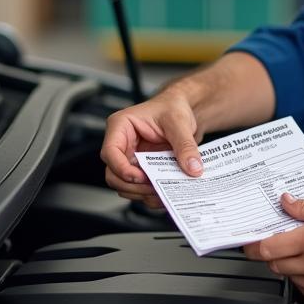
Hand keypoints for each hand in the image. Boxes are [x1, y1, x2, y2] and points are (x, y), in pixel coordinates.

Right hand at [100, 88, 204, 206]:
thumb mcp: (180, 123)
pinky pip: (138, 187)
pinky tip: (164, 194)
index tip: (140, 177)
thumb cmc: (173, 108)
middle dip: (132, 185)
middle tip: (154, 188)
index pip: (110, 152)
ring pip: (123, 185)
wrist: (183, 111)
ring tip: (162, 193)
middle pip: (113, 174)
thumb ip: (186, 145)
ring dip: (140, 193)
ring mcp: (130, 158)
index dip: (121, 168)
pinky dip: (149, 195)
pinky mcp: (141, 169)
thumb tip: (193, 168)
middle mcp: (122, 144)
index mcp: (121, 126)